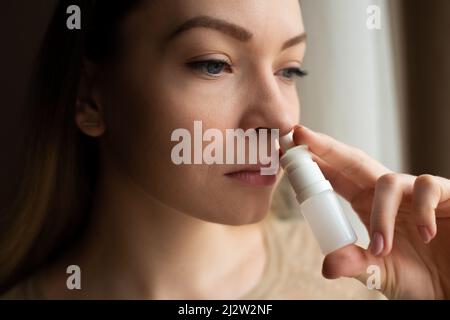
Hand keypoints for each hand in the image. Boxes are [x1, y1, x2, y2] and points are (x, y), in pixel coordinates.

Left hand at [293, 125, 449, 298]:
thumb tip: (327, 265)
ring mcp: (414, 191)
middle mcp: (387, 193)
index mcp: (367, 205)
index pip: (334, 178)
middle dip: (325, 146)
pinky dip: (421, 212)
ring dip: (380, 216)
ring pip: (387, 181)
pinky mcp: (443, 193)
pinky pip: (426, 188)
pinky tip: (425, 235)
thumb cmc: (423, 277)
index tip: (286, 151)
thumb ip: (356, 265)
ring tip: (382, 248)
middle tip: (298, 133)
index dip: (313, 164)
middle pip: (352, 161)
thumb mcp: (381, 274)